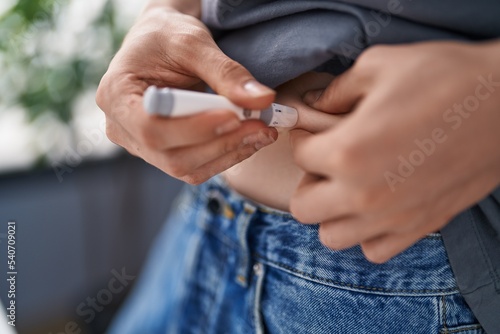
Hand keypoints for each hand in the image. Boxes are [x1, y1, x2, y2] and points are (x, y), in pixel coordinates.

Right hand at [96, 4, 276, 183]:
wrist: (162, 42)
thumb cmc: (168, 35)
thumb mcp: (193, 43)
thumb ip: (226, 72)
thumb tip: (263, 100)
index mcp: (115, 95)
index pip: (150, 128)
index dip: (194, 129)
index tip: (233, 116)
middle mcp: (122, 128)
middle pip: (170, 156)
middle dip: (220, 144)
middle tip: (260, 126)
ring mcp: (141, 145)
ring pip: (185, 168)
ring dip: (228, 154)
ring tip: (261, 132)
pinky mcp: (162, 151)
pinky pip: (194, 166)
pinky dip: (224, 156)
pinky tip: (248, 139)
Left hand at [290, 41, 499, 262]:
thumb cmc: (444, 77)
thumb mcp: (379, 65)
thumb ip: (337, 91)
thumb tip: (314, 106)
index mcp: (346, 151)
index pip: (299, 156)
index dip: (305, 138)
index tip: (315, 131)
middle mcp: (363, 194)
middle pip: (303, 208)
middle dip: (308, 182)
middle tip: (326, 162)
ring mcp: (392, 216)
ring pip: (332, 237)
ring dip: (331, 213)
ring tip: (347, 187)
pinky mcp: (420, 226)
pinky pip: (375, 250)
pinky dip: (367, 233)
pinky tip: (377, 206)